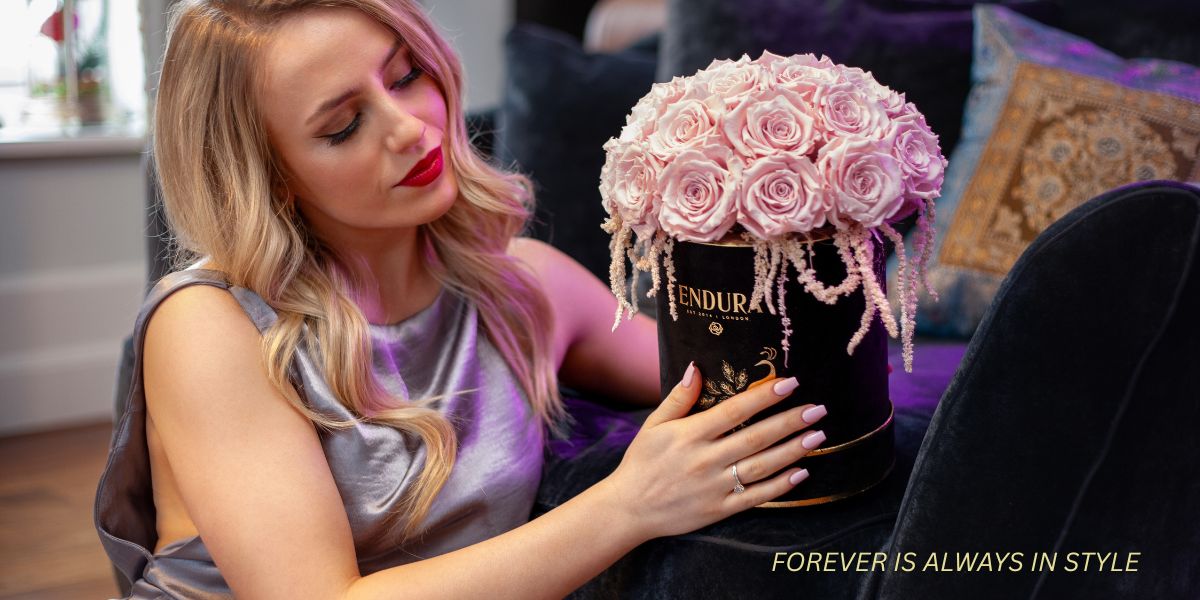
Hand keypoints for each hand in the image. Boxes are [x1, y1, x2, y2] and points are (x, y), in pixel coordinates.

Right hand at [598, 362, 827, 540]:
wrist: (629, 508)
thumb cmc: (642, 462)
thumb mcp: (654, 425)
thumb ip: (679, 398)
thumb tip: (696, 367)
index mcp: (690, 435)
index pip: (734, 411)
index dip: (763, 397)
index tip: (789, 384)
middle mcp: (705, 460)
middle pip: (756, 438)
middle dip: (790, 421)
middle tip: (818, 409)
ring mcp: (715, 487)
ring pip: (762, 466)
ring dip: (792, 450)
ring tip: (817, 436)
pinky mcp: (720, 509)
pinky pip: (756, 496)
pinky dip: (780, 485)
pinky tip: (801, 472)